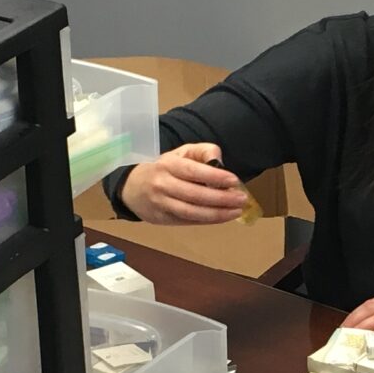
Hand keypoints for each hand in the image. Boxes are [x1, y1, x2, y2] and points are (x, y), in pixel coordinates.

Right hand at [120, 143, 246, 224]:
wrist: (131, 188)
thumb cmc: (163, 168)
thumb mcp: (180, 153)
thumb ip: (202, 151)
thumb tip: (218, 160)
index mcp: (168, 165)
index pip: (192, 171)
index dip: (214, 176)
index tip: (234, 181)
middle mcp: (162, 185)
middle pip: (194, 194)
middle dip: (221, 198)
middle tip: (241, 199)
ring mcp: (161, 204)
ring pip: (191, 212)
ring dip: (217, 214)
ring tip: (236, 211)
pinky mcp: (163, 219)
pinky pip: (188, 221)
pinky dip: (207, 220)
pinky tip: (222, 217)